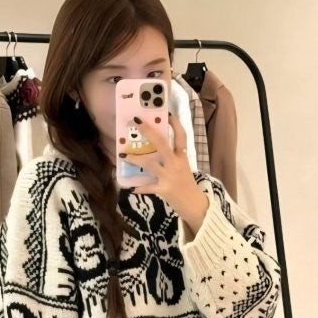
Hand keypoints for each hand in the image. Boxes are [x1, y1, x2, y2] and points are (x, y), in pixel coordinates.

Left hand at [120, 113, 208, 230]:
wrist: (195, 205)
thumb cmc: (186, 184)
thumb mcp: (183, 168)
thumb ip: (172, 158)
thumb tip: (155, 149)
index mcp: (182, 156)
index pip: (181, 136)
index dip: (175, 124)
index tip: (167, 113)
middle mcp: (176, 163)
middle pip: (161, 143)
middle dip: (148, 131)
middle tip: (136, 121)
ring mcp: (169, 176)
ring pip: (150, 163)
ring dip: (135, 158)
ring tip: (123, 155)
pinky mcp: (164, 189)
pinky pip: (149, 187)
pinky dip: (140, 188)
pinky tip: (131, 188)